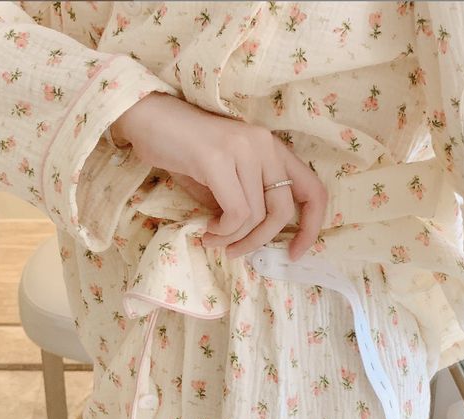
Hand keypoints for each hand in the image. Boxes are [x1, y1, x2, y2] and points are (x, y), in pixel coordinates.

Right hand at [110, 92, 327, 260]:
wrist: (148, 120)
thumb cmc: (186, 153)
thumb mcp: (227, 180)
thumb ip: (249, 203)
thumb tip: (258, 240)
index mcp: (274, 150)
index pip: (315, 191)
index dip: (311, 228)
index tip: (294, 253)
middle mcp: (265, 145)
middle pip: (283, 212)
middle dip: (259, 241)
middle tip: (236, 251)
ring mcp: (243, 149)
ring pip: (256, 216)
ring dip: (233, 239)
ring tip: (213, 238)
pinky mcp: (218, 159)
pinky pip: (236, 212)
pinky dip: (223, 230)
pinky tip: (207, 229)